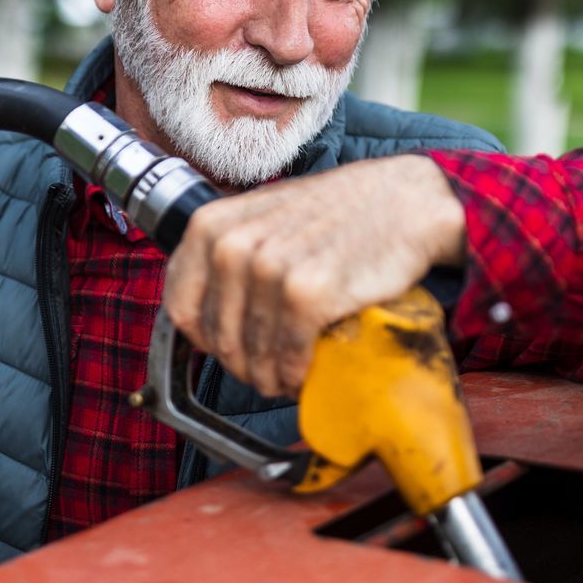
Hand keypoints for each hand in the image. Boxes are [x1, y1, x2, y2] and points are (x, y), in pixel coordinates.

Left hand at [162, 155, 465, 397]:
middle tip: (263, 373)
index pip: (180, 306)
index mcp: (211, 226)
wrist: (402, 202)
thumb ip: (228, 249)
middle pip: (218, 338)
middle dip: (240, 365)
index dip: (202, 340)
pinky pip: (287, 355)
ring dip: (267, 378)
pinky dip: (294, 375)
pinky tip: (302, 375)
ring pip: (252, 353)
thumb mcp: (263, 214)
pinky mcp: (307, 294)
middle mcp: (233, 245)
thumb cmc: (336, 212)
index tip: (225, 350)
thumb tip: (206, 307)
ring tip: (283, 380)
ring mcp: (269, 268)